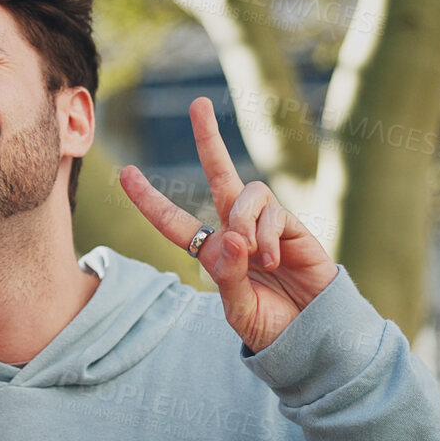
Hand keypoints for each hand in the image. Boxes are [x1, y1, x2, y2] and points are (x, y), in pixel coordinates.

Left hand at [118, 96, 335, 352]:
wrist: (315, 337)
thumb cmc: (272, 326)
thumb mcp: (239, 309)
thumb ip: (229, 276)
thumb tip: (232, 236)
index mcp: (214, 253)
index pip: (175, 222)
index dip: (150, 200)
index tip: (124, 174)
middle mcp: (238, 231)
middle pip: (219, 175)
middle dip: (209, 139)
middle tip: (199, 104)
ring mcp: (267, 226)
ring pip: (246, 194)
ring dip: (245, 221)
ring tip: (256, 257)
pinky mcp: (294, 228)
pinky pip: (273, 213)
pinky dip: (267, 236)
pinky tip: (273, 262)